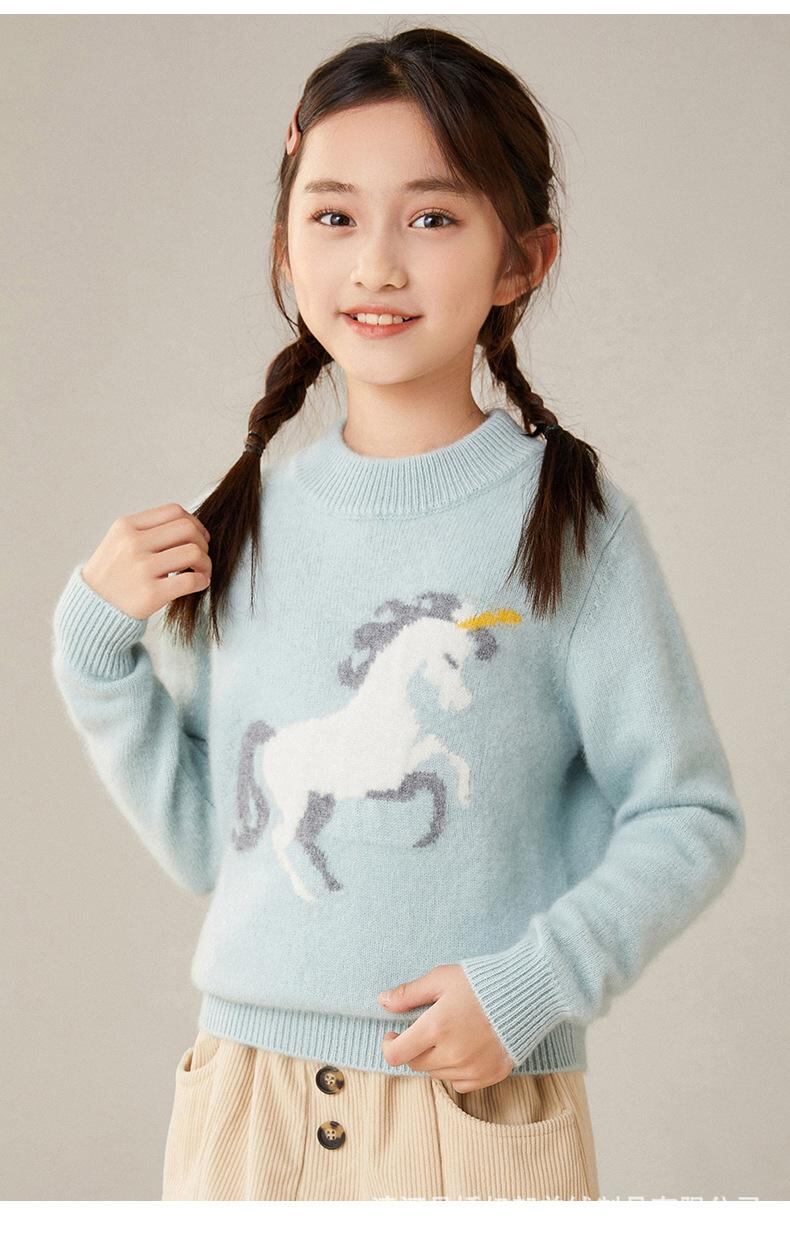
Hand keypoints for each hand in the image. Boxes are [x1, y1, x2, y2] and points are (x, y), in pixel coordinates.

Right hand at [81, 503, 211, 620]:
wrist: (93, 607)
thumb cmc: (114, 573)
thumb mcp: (120, 541)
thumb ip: (149, 530)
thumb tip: (192, 526)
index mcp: (126, 527)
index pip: (174, 511)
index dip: (194, 522)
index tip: (198, 537)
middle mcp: (133, 544)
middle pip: (187, 529)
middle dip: (202, 541)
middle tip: (200, 556)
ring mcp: (142, 569)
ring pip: (193, 552)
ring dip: (205, 562)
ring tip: (201, 571)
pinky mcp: (151, 594)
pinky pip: (191, 580)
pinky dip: (202, 581)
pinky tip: (199, 584)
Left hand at [377, 963, 514, 1091]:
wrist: (528, 992)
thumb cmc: (482, 981)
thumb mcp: (442, 978)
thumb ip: (409, 993)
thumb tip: (382, 1001)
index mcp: (436, 1028)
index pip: (396, 1055)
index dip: (389, 1045)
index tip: (394, 1034)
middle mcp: (453, 1054)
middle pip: (416, 1064)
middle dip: (413, 1048)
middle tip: (423, 1030)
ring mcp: (472, 1068)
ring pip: (436, 1074)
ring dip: (434, 1059)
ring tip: (448, 1035)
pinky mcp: (489, 1075)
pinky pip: (459, 1083)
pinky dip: (455, 1070)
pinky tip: (464, 1049)